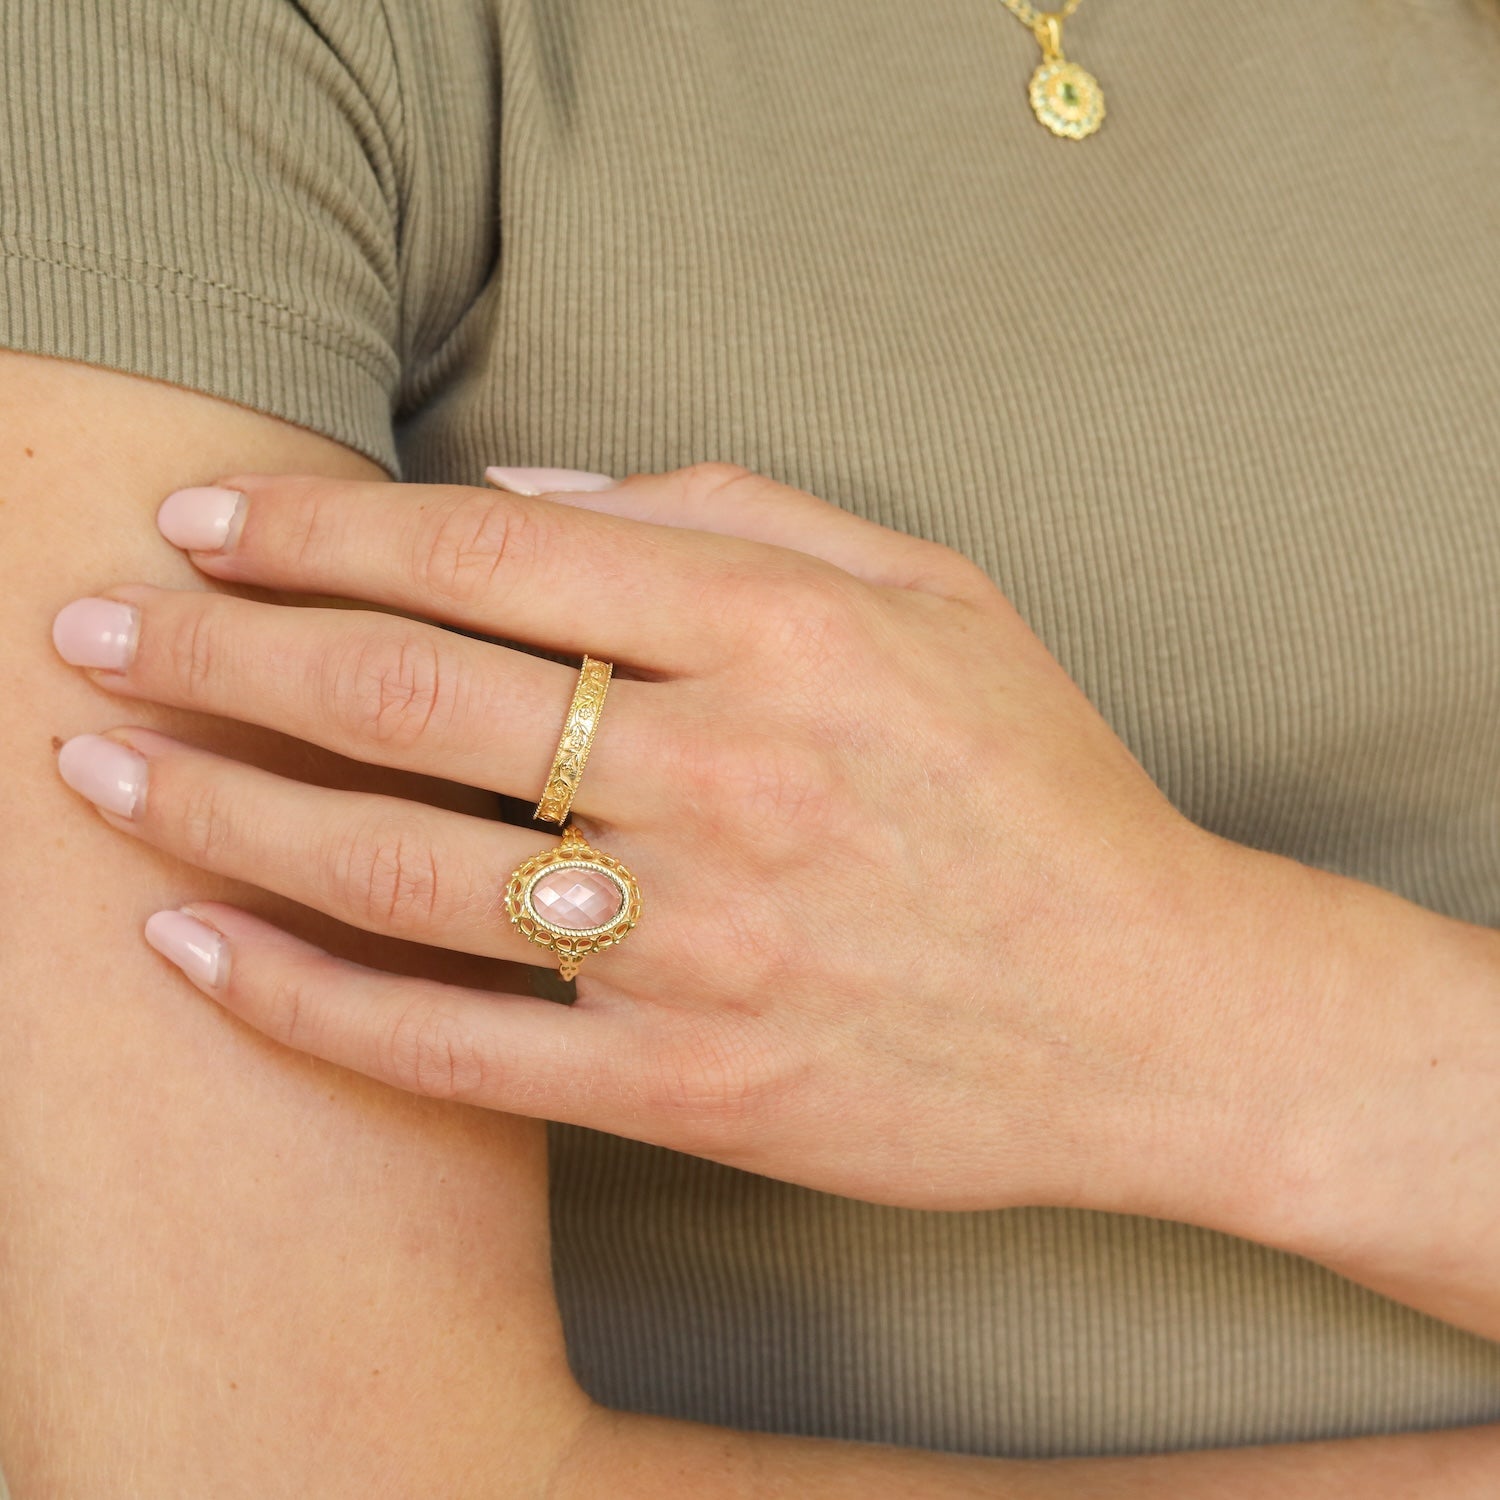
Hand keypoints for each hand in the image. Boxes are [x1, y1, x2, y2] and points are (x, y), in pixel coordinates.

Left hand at [51, 462, 1247, 1213]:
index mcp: (783, 630)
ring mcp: (698, 943)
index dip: (317, 527)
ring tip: (92, 777)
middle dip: (216, 651)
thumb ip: (736, 508)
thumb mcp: (938, 591)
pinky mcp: (689, 1086)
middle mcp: (725, 776)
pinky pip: (451, 1044)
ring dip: (217, 810)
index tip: (207, 524)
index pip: (487, 548)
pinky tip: (195, 949)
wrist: (1158, 1013)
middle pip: (404, 691)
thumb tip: (525, 478)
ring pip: (397, 864)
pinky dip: (304, 997)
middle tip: (94, 632)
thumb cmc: (1044, 789)